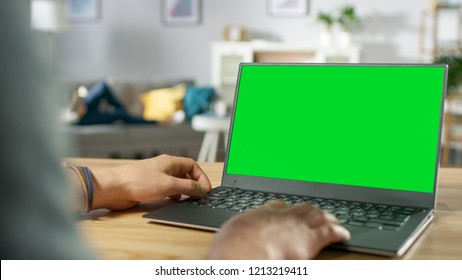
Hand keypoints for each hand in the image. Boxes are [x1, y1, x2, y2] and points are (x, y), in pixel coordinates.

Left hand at [90, 155, 211, 209]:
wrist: (113, 187)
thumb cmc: (137, 181)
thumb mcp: (169, 185)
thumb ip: (187, 187)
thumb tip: (202, 189)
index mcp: (170, 162)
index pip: (193, 166)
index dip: (202, 177)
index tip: (206, 189)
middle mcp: (164, 168)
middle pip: (185, 173)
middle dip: (194, 184)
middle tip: (200, 195)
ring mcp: (156, 177)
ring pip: (176, 182)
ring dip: (184, 190)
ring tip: (188, 198)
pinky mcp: (149, 187)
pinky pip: (166, 189)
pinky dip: (173, 195)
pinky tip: (173, 200)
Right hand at [208, 201, 350, 258]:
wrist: (242, 252)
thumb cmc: (231, 246)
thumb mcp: (230, 233)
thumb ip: (238, 232)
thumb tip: (233, 239)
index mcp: (261, 214)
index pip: (278, 205)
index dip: (286, 208)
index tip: (288, 209)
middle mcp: (281, 216)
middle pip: (301, 207)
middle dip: (311, 210)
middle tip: (318, 212)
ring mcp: (297, 225)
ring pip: (318, 216)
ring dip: (328, 217)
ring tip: (334, 220)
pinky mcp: (310, 240)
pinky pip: (330, 232)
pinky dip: (339, 232)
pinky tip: (344, 234)